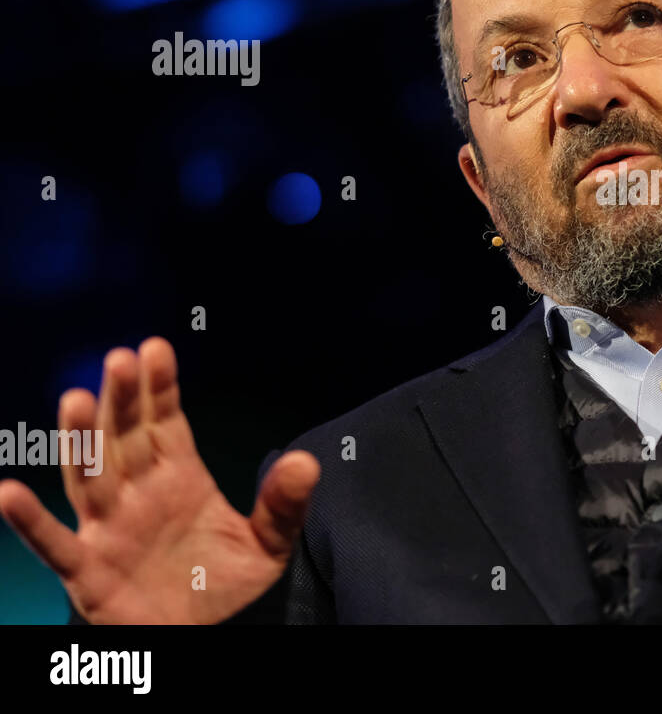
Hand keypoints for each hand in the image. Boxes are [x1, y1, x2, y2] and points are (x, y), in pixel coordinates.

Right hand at [0, 338, 318, 623]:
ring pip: (91, 476)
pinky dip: (30, 522)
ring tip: (75, 399)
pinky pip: (55, 545)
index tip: (156, 347)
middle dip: (122, 400)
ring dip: (80, 441)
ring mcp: (110, 530)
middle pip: (125, 439)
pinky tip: (9, 493)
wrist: (210, 639)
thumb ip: (283, 505)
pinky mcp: (89, 571)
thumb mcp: (268, 544)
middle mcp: (139, 496)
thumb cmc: (229, 588)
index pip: (165, 423)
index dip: (159, 388)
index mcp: (180, 479)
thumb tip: (306, 461)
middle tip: (120, 359)